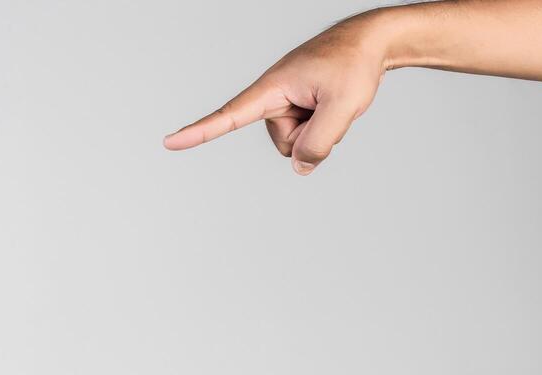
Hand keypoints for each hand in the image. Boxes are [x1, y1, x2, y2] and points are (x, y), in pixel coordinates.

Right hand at [163, 11, 390, 173]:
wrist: (372, 40)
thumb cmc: (354, 65)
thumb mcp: (343, 107)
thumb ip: (320, 143)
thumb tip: (300, 167)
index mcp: (272, 88)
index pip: (229, 115)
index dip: (198, 132)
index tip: (170, 142)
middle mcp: (273, 97)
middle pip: (285, 143)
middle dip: (312, 135)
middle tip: (333, 100)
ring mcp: (285, 104)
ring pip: (298, 143)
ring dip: (321, 129)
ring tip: (334, 97)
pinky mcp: (296, 108)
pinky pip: (306, 136)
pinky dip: (324, 126)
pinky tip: (333, 101)